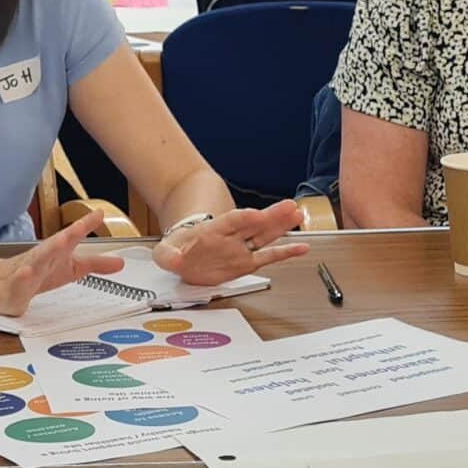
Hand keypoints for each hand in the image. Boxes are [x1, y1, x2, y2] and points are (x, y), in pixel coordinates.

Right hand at [0, 215, 127, 314]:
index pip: (72, 236)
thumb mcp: (72, 268)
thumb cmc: (41, 273)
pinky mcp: (16, 288)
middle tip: (78, 228)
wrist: (5, 285)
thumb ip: (96, 264)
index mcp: (56, 251)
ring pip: (35, 262)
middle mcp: (42, 258)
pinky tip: (25, 273)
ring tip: (56, 245)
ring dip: (43, 255)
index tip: (99, 214)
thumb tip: (120, 262)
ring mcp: (27, 271)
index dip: (85, 225)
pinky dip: (22, 278)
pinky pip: (19, 283)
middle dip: (65, 237)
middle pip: (54, 245)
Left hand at [152, 201, 310, 286]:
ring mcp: (242, 248)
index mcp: (213, 230)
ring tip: (299, 215)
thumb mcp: (165, 252)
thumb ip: (167, 255)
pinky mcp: (247, 262)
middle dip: (271, 216)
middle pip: (254, 224)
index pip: (231, 221)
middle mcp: (232, 237)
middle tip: (289, 206)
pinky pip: (269, 256)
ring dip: (282, 226)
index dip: (243, 218)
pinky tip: (301, 248)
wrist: (184, 258)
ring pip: (265, 235)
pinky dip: (286, 252)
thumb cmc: (178, 250)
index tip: (255, 214)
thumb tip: (171, 258)